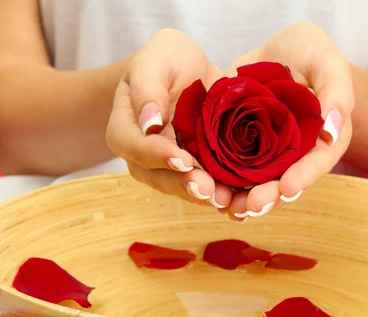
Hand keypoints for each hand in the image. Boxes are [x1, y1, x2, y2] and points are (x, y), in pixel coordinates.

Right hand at [106, 30, 232, 207]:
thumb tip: (150, 122)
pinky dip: (225, 198)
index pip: (136, 147)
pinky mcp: (197, 174)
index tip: (183, 159)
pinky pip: (208, 189)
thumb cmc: (168, 61)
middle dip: (185, 185)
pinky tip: (241, 205)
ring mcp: (170, 170)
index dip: (159, 156)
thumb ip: (147, 87)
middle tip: (208, 189)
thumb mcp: (156, 60)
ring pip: (185, 189)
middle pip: (160, 178)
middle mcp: (144, 158)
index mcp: (126, 130)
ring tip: (228, 200)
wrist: (191, 74)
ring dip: (206, 198)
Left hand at [224, 23, 354, 219]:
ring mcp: (268, 155)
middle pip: (285, 182)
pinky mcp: (241, 148)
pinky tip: (208, 191)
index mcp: (324, 139)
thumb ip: (337, 92)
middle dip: (268, 197)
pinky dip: (221, 182)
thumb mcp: (327, 62)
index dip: (304, 178)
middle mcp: (297, 155)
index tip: (287, 189)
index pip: (317, 163)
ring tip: (228, 208)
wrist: (279, 53)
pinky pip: (231, 169)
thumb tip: (332, 130)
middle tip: (251, 206)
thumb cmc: (311, 53)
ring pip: (257, 183)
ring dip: (243, 199)